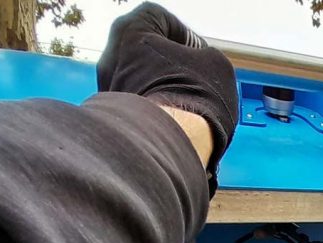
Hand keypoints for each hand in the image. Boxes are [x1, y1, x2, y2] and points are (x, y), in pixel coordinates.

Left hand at [97, 2, 238, 194]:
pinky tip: (174, 125)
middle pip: (146, 51)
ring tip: (187, 108)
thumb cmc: (195, 96)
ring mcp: (106, 87)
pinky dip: (153, 111)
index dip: (186, 35)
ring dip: (162, 89)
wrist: (172, 144)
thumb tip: (198, 68)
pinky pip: (137, 106)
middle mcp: (110, 54)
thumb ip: (203, 56)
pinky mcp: (110, 118)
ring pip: (141, 80)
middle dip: (171, 64)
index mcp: (131, 28)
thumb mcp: (216, 63)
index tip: (200, 54)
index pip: (160, 18)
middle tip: (195, 80)